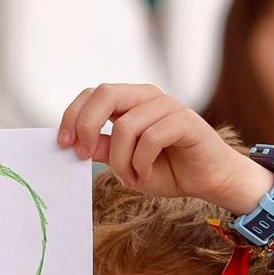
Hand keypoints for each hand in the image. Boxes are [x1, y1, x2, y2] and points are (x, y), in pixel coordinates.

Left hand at [58, 83, 266, 212]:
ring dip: (122, 161)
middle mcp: (148, 96)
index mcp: (131, 101)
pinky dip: (142, 163)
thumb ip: (103, 149)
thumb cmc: (168, 169)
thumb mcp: (126, 162)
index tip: (63, 144)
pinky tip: (147, 175)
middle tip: (84, 155)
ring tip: (132, 178)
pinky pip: (150, 139)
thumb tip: (73, 143)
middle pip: (105, 94)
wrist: (209, 180)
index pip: (93, 94)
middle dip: (87, 125)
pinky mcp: (186, 120)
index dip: (73, 116)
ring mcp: (168, 105)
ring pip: (126, 126)